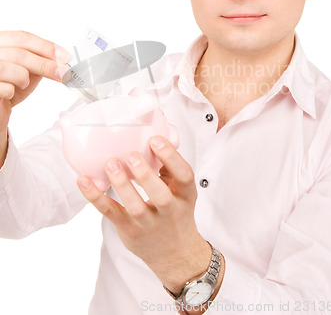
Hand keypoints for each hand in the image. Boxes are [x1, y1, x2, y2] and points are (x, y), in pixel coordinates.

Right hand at [0, 30, 69, 160]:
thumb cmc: (12, 84)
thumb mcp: (29, 68)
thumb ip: (41, 60)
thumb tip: (62, 60)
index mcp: (1, 41)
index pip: (22, 37)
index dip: (45, 46)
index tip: (64, 57)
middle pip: (18, 53)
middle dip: (45, 64)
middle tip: (63, 74)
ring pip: (8, 68)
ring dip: (23, 78)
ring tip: (24, 84)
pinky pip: (2, 87)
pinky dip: (11, 91)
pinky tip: (10, 94)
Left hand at [77, 135, 210, 292]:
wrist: (175, 253)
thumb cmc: (175, 213)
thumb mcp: (182, 192)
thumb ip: (169, 168)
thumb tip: (154, 137)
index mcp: (185, 195)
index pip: (184, 175)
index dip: (171, 157)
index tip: (155, 140)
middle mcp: (170, 211)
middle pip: (161, 195)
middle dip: (145, 174)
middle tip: (131, 155)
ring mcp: (148, 223)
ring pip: (135, 206)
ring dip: (121, 184)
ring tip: (110, 164)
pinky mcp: (129, 230)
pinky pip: (110, 212)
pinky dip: (95, 197)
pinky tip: (84, 181)